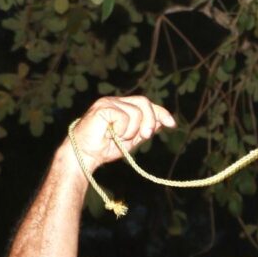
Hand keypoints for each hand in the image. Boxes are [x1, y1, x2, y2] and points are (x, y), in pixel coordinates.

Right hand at [62, 94, 176, 174]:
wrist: (85, 155)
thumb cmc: (105, 148)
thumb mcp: (131, 140)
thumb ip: (144, 130)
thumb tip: (161, 122)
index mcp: (124, 107)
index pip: (147, 104)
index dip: (161, 112)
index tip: (172, 124)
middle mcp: (116, 101)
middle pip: (144, 102)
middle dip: (150, 120)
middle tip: (145, 136)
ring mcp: (108, 102)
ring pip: (136, 112)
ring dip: (132, 130)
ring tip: (119, 138)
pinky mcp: (102, 107)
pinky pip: (124, 116)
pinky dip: (122, 129)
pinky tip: (111, 134)